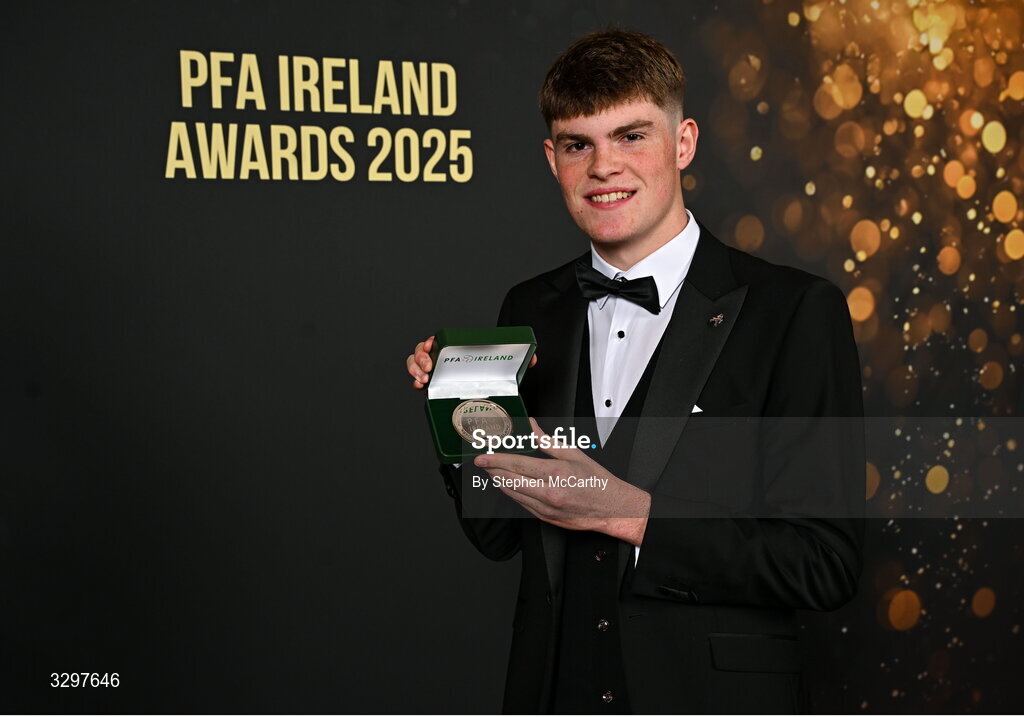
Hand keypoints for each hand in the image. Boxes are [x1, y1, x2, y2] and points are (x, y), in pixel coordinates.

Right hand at [406, 335, 537, 389]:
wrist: (489, 399)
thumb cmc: (494, 377)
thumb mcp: (506, 367)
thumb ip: (520, 361)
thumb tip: (534, 358)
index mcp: (459, 350)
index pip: (440, 340)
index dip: (431, 341)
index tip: (432, 344)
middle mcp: (445, 360)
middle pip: (422, 351)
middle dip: (420, 357)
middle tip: (428, 367)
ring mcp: (438, 374)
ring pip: (416, 365)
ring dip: (415, 369)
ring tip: (423, 379)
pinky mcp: (435, 388)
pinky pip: (418, 381)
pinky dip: (416, 382)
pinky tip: (420, 386)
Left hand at [473, 418, 649, 545]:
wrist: (611, 508)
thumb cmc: (597, 481)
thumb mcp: (574, 454)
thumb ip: (547, 441)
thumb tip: (532, 428)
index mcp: (554, 473)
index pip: (515, 464)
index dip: (494, 460)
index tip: (482, 457)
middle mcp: (547, 492)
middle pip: (508, 480)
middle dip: (491, 470)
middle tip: (483, 462)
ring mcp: (545, 508)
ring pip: (512, 494)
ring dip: (499, 482)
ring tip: (493, 471)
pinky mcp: (545, 518)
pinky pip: (521, 504)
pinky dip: (512, 493)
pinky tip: (509, 485)